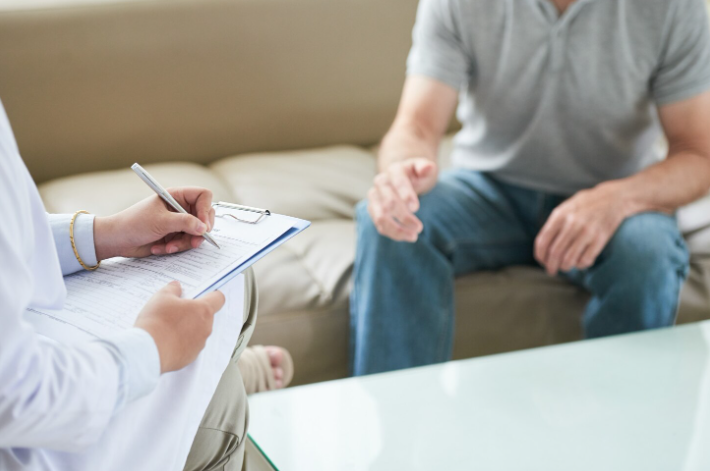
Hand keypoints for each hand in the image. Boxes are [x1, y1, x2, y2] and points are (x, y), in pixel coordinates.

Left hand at [94, 187, 215, 259]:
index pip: (203, 196)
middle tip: (195, 241)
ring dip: (185, 242)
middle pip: (204, 216)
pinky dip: (177, 247)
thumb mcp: (161, 222)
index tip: (202, 225)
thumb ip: (185, 223)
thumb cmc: (133, 224)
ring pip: (197, 232)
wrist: (117, 240)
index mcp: (176, 196)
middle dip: (199, 231)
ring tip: (170, 247)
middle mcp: (179, 207)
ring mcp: (178, 222)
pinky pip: (187, 242)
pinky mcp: (175, 235)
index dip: (206, 209)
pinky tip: (162, 248)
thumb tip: (204, 228)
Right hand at [134, 281, 225, 372]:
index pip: (218, 299)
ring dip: (187, 329)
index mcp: (203, 310)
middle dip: (194, 313)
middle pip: (206, 316)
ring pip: (197, 332)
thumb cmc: (157, 321)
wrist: (148, 350)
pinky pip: (189, 347)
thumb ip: (172, 289)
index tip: (205, 294)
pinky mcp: (190, 357)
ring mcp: (199, 344)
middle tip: (177, 311)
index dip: (213, 294)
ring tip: (168, 327)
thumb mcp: (162, 297)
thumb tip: (177, 286)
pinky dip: (181, 343)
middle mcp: (206, 328)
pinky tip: (166, 340)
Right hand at [367, 158, 437, 241]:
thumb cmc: (416, 175)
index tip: (416, 208)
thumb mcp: (423, 167)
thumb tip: (428, 167)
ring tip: (413, 237)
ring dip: (396, 229)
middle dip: (403, 216)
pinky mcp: (373, 210)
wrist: (403, 179)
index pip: (397, 181)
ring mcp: (375, 197)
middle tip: (419, 227)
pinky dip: (392, 233)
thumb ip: (425, 167)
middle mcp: (381, 182)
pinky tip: (407, 236)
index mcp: (394, 170)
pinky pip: (379, 225)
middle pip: (388, 202)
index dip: (405, 194)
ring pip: (380, 216)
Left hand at [535, 183, 632, 274]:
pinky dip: (580, 265)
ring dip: (565, 267)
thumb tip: (542, 248)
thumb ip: (553, 225)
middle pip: (555, 253)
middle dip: (550, 266)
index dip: (540, 256)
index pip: (543, 242)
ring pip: (569, 259)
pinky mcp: (600, 239)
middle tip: (551, 271)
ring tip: (565, 267)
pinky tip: (579, 262)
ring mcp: (587, 231)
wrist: (613, 198)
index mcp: (559, 216)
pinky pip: (586, 260)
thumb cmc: (585, 205)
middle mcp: (572, 223)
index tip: (542, 261)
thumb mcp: (565, 208)